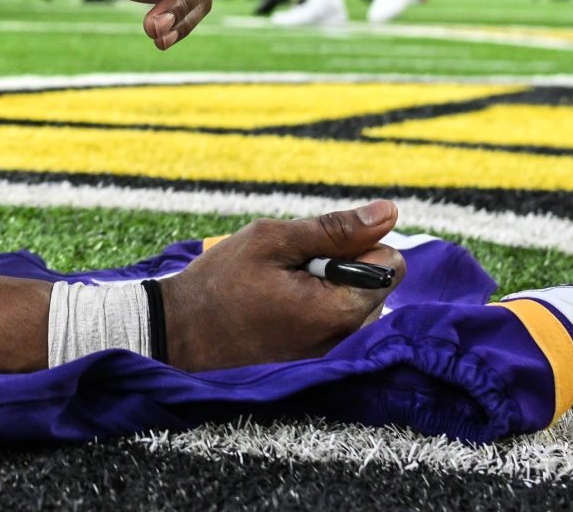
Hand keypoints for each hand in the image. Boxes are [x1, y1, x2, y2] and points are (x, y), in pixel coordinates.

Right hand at [160, 200, 405, 372]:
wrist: (181, 331)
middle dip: (344, 266)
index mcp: (340, 309)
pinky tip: (282, 306)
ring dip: (331, 287)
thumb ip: (334, 228)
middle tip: (292, 267)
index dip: (357, 244)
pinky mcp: (317, 361)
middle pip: (376, 284)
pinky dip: (319, 307)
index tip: (315, 248)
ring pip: (358, 302)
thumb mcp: (272, 240)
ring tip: (282, 287)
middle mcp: (346, 339)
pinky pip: (339, 323)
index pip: (391, 263)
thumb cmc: (221, 282)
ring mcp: (332, 355)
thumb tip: (389, 212)